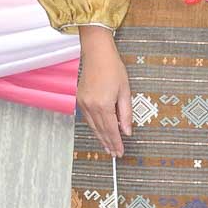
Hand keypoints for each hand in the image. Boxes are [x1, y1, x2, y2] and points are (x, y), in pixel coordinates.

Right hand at [76, 28, 132, 156]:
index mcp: (103, 104)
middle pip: (101, 130)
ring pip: (93, 126)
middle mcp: (91, 106)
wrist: (97, 54)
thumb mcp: (125, 91)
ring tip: (107, 147)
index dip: (116, 142)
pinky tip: (99, 131)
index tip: (120, 151)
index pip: (111, 129)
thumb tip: (127, 130)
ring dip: (100, 137)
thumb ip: (126, 113)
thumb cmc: (113, 68)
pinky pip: (88, 118)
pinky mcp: (80, 99)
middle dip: (108, 143)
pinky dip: (94, 127)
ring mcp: (83, 103)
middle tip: (114, 153)